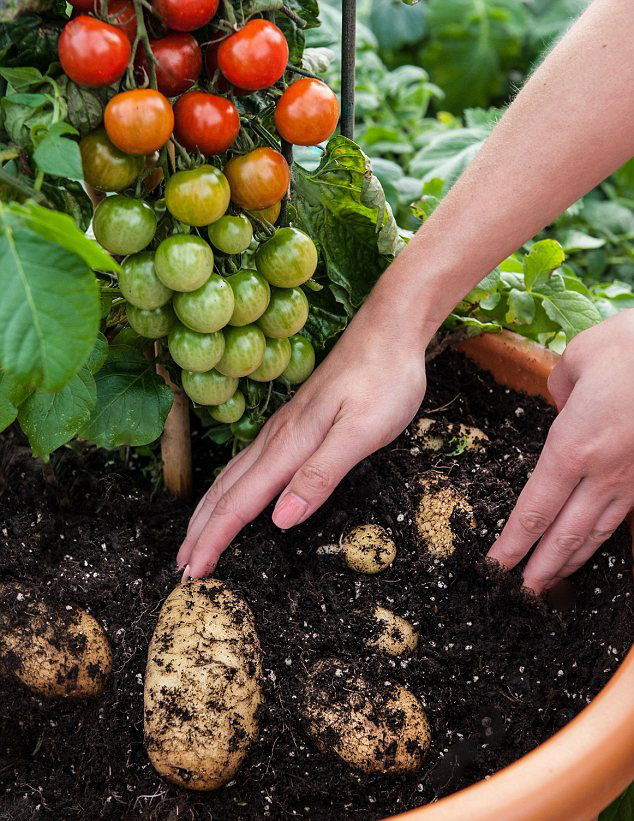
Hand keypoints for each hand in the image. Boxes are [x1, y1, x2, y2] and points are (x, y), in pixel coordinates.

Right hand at [177, 302, 429, 576]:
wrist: (388, 332)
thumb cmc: (382, 380)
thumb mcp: (360, 433)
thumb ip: (320, 475)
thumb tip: (280, 520)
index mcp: (289, 446)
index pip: (239, 503)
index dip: (213, 540)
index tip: (193, 573)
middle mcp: (277, 438)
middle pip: (225, 492)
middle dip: (200, 531)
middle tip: (182, 567)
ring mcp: (282, 429)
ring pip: (233, 476)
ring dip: (210, 511)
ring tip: (195, 538)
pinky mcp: (294, 424)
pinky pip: (248, 464)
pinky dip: (230, 489)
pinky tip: (233, 493)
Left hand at [487, 310, 633, 591]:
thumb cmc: (631, 347)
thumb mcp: (578, 358)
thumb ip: (560, 388)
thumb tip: (563, 405)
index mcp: (572, 447)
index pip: (535, 509)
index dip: (514, 542)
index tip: (496, 565)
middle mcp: (602, 473)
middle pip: (565, 533)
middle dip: (540, 567)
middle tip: (522, 594)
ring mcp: (633, 478)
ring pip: (598, 531)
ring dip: (571, 560)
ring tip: (552, 582)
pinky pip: (624, 516)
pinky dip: (604, 537)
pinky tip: (595, 545)